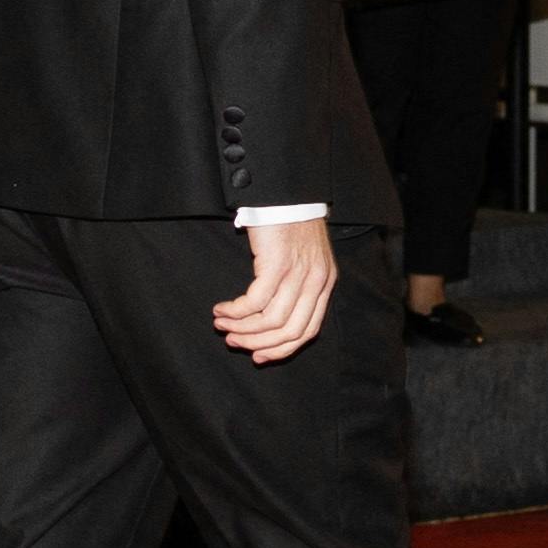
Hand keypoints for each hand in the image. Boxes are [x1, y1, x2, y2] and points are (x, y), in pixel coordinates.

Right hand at [213, 216, 333, 362]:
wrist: (287, 192)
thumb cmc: (290, 221)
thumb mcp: (305, 257)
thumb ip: (298, 285)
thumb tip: (271, 317)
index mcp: (324, 283)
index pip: (308, 331)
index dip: (281, 349)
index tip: (258, 356)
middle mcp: (316, 282)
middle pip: (289, 331)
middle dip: (258, 344)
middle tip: (233, 342)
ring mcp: (299, 274)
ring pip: (271, 320)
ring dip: (243, 329)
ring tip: (222, 326)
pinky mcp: (278, 264)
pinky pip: (255, 301)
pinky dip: (236, 311)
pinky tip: (222, 309)